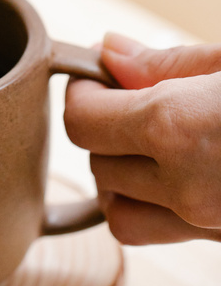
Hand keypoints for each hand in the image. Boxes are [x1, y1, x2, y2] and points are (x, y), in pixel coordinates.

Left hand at [64, 33, 220, 244]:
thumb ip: (169, 63)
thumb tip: (110, 53)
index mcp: (178, 129)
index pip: (81, 120)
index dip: (85, 90)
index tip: (102, 73)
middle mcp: (184, 187)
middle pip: (96, 162)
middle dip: (106, 127)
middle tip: (137, 98)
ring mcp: (204, 224)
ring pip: (115, 208)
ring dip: (120, 173)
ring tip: (154, 139)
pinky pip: (152, 233)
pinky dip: (146, 206)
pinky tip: (173, 173)